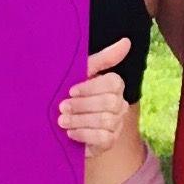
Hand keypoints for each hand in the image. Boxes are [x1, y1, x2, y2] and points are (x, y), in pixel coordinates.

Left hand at [55, 36, 133, 151]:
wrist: (56, 125)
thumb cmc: (69, 95)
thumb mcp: (80, 74)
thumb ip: (102, 59)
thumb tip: (126, 41)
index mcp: (114, 86)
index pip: (113, 83)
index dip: (91, 87)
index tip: (70, 90)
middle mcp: (119, 104)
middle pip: (110, 103)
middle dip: (83, 105)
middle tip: (62, 106)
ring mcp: (116, 124)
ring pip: (106, 120)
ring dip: (80, 120)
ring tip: (62, 120)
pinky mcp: (109, 141)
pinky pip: (104, 138)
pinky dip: (84, 134)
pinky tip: (70, 132)